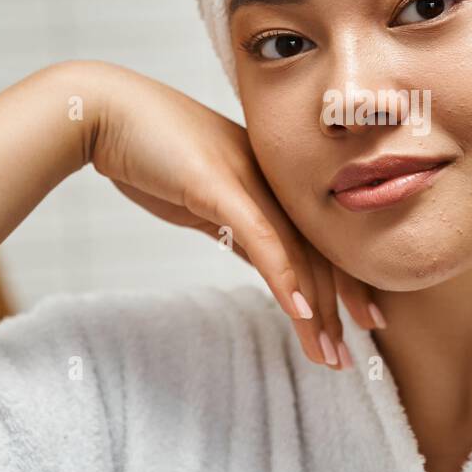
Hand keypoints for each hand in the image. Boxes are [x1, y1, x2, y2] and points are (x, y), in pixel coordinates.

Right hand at [86, 63, 379, 369]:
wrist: (107, 112)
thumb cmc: (151, 152)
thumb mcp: (207, 198)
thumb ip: (240, 227)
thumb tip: (267, 261)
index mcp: (273, 181)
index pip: (320, 239)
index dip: (346, 283)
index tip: (364, 321)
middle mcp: (272, 180)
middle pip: (319, 251)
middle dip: (339, 308)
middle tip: (348, 359)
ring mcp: (250, 181)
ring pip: (296, 254)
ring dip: (314, 310)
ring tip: (327, 353)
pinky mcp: (221, 187)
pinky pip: (262, 240)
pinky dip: (284, 278)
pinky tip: (299, 312)